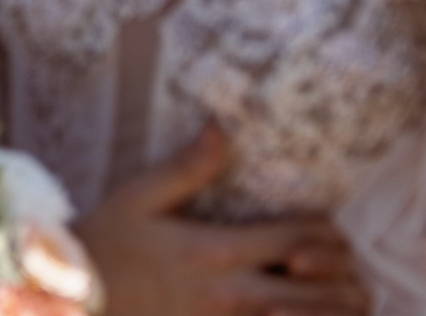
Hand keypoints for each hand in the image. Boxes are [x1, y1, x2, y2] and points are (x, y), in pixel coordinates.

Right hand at [77, 127, 364, 315]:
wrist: (78, 299)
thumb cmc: (107, 246)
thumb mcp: (138, 198)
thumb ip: (186, 168)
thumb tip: (219, 128)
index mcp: (215, 250)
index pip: (302, 240)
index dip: (329, 233)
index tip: (325, 228)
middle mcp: (233, 294)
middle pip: (325, 293)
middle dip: (346, 277)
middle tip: (342, 267)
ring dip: (336, 312)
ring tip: (335, 298)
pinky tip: (299, 314)